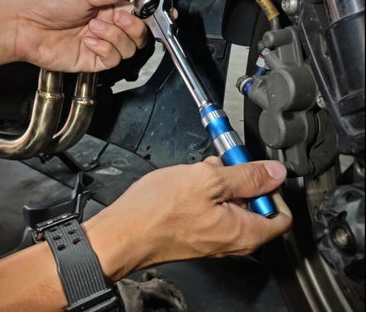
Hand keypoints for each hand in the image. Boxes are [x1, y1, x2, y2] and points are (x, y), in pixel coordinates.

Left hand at [9, 0, 150, 71]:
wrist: (23, 25)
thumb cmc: (46, 4)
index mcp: (108, 6)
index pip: (139, 12)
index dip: (154, 14)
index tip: (163, 12)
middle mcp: (108, 25)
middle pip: (140, 34)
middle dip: (133, 25)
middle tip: (118, 16)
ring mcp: (101, 44)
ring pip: (129, 48)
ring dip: (114, 36)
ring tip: (93, 26)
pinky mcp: (93, 60)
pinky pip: (113, 59)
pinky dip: (104, 48)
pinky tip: (89, 40)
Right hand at [83, 158, 291, 281]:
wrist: (124, 232)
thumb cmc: (159, 212)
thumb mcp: (208, 181)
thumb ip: (247, 176)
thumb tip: (275, 172)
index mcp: (244, 233)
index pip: (281, 215)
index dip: (274, 187)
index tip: (258, 170)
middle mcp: (232, 240)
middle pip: (254, 206)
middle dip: (241, 180)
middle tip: (224, 165)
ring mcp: (213, 237)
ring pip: (231, 204)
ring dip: (221, 182)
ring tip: (201, 170)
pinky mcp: (196, 232)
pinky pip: (213, 209)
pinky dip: (206, 191)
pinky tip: (189, 179)